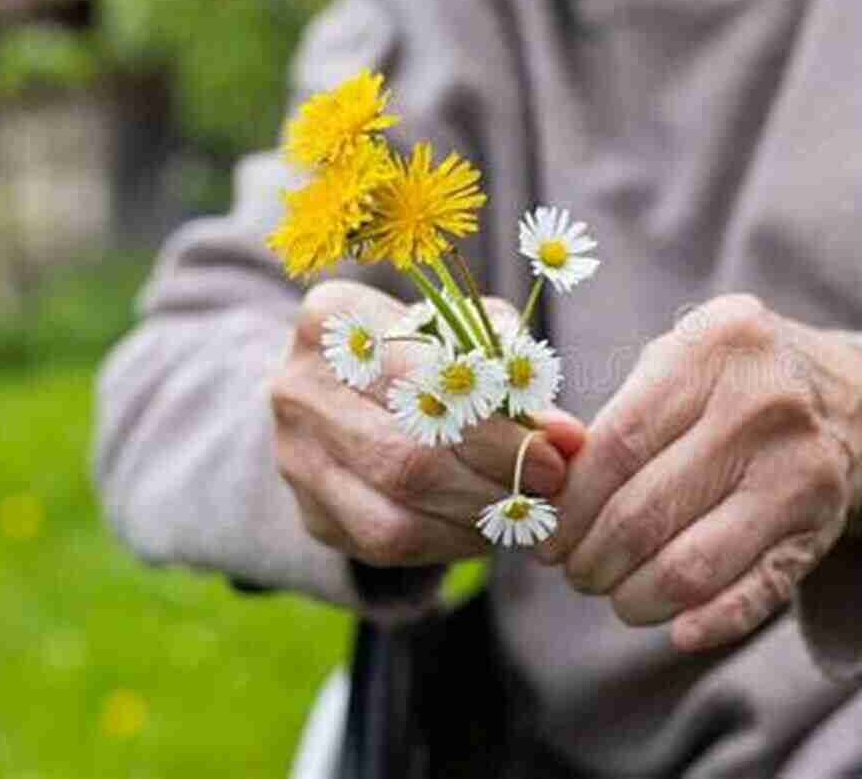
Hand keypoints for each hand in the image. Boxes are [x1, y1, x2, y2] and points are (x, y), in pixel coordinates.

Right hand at [271, 280, 584, 566]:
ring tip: (525, 511)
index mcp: (335, 317)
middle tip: (548, 489)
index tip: (553, 455)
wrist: (351, 394)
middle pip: (407, 454)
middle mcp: (299, 385)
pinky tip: (486, 527)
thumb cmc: (428, 353)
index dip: (495, 427)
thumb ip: (515, 376)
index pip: (420, 380)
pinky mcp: (309, 511)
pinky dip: (450, 543)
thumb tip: (567, 438)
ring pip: (395, 511)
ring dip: (476, 519)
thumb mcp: (470, 337)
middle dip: (493, 480)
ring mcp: (294, 454)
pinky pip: (385, 545)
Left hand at [538, 294, 861, 651]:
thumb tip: (543, 488)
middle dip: (592, 558)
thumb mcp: (678, 359)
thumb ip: (613, 414)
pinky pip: (755, 594)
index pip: (618, 446)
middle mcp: (764, 406)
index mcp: (716, 348)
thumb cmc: (732, 380)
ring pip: (691, 566)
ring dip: (635, 597)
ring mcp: (800, 471)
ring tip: (616, 593)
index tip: (546, 534)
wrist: (848, 396)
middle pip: (645, 512)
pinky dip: (709, 624)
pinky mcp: (823, 527)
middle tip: (575, 570)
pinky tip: (677, 630)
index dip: (570, 505)